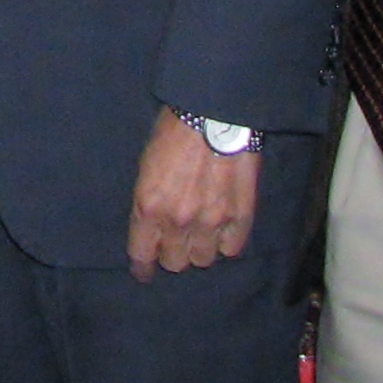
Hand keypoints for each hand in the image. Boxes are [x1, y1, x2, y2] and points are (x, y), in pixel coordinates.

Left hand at [127, 108, 259, 281]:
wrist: (214, 112)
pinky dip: (226, 242)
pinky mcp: (240, 216)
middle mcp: (179, 220)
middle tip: (176, 238)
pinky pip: (232, 249)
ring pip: (203, 259)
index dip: (143, 266)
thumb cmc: (174, 130)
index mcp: (149, 206)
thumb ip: (148, 200)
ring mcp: (211, 221)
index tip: (144, 271)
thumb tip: (151, 225)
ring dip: (200, 248)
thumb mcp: (146, 165)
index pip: (142, 254)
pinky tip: (222, 229)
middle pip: (175, 263)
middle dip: (172, 252)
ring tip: (201, 232)